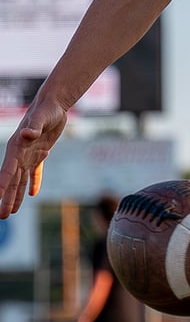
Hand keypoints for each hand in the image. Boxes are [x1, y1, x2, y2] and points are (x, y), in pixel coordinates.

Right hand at [0, 96, 67, 217]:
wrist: (53, 104)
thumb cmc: (46, 110)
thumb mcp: (42, 118)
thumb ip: (34, 127)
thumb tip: (27, 135)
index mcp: (16, 147)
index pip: (8, 170)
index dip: (2, 185)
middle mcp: (20, 153)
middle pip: (12, 180)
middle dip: (6, 198)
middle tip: (2, 217)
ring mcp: (29, 154)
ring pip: (21, 180)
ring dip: (16, 195)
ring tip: (11, 212)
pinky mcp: (40, 153)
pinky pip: (35, 172)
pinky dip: (34, 182)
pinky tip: (31, 194)